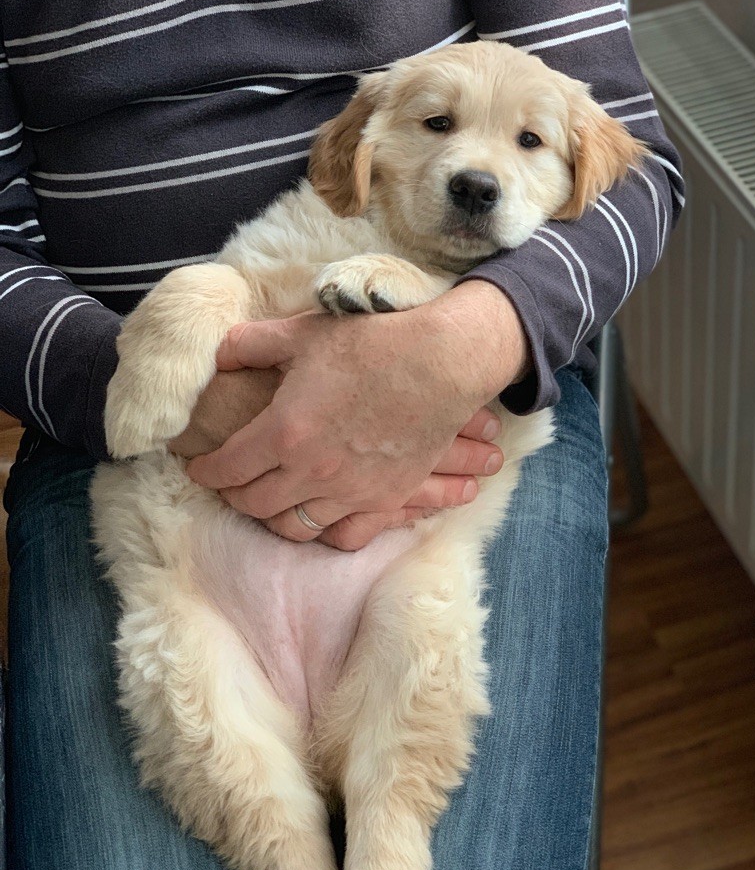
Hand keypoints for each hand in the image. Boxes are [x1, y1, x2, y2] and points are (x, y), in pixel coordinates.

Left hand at [186, 281, 530, 544]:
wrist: (442, 362)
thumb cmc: (372, 343)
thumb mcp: (301, 333)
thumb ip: (248, 345)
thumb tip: (214, 356)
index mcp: (284, 432)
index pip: (227, 468)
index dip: (205, 470)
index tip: (198, 465)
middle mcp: (312, 472)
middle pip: (254, 504)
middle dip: (232, 496)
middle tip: (228, 484)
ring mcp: (350, 492)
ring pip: (294, 527)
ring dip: (272, 518)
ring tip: (268, 502)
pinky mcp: (384, 499)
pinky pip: (343, 536)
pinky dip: (323, 533)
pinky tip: (317, 518)